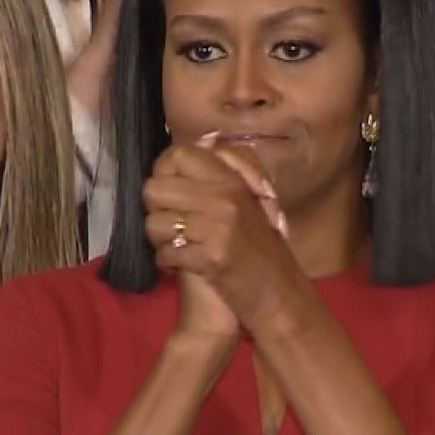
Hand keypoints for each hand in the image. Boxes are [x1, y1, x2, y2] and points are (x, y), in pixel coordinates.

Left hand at [144, 132, 296, 340]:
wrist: (280, 295)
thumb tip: (208, 139)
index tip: (172, 190)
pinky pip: (166, 253)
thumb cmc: (263, 249)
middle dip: (156, 209)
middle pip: (155, 188)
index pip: (180, 154)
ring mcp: (218, 229)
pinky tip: (181, 266)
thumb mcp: (253, 201)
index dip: (166, 171)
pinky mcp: (211, 259)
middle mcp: (225, 199)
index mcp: (233, 181)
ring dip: (160, 239)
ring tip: (176, 245)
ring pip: (155, 223)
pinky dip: (168, 263)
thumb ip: (232, 169)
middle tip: (171, 223)